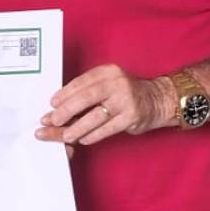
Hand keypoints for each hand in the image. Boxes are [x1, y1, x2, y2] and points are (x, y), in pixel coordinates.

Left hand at [35, 65, 171, 145]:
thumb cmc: (125, 93)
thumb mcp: (108, 83)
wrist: (157, 100)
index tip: (52, 103)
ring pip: (96, 116)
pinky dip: (93, 135)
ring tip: (65, 135)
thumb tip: (59, 107)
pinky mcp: (132, 117)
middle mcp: (117, 83)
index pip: (82, 82)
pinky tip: (83, 139)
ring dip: (78, 127)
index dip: (65, 93)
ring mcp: (126, 101)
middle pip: (87, 97)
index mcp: (108, 72)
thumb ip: (87, 91)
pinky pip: (107, 129)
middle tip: (53, 120)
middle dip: (67, 110)